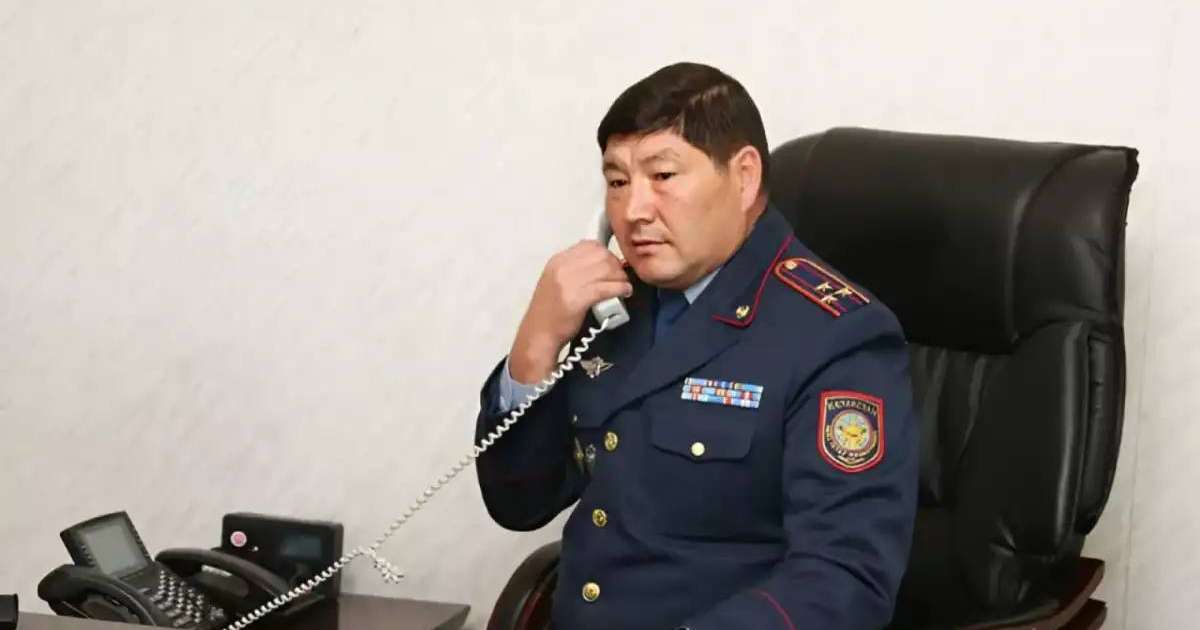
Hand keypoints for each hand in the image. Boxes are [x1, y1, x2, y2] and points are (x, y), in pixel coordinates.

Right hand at [509, 240, 631, 383]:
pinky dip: (620, 288)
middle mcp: (562, 268)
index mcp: (557, 261)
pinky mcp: (578, 299)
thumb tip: (602, 264)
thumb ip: (574, 270)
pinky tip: (625, 292)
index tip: (612, 265)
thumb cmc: (550, 313)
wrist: (538, 336)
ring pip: (606, 269)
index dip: (606, 254)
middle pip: (600, 255)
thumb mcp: (556, 282)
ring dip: (621, 277)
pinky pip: (606, 287)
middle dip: (616, 265)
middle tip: (621, 277)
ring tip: (624, 286)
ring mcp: (569, 282)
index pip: (589, 245)